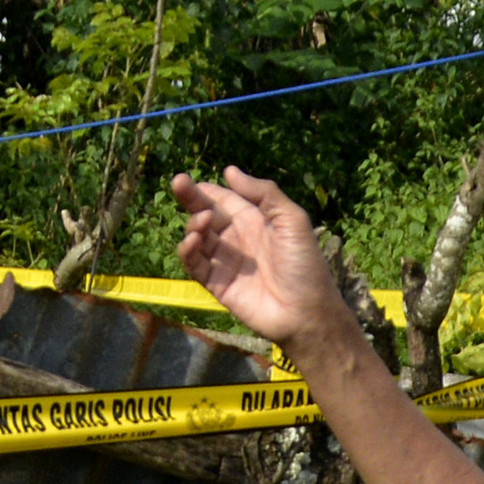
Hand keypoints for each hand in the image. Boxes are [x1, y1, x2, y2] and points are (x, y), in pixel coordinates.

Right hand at [169, 167, 348, 354]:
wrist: (306, 312)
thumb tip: (229, 171)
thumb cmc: (304, 264)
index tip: (189, 179)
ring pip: (198, 238)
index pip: (223, 199)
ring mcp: (225, 262)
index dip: (206, 189)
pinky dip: (188, 251)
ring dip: (194, 225)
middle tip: (178, 183)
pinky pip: (195, 265)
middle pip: (206, 214)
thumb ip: (263, 193)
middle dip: (191, 199)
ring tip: (203, 223)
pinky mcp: (216, 284)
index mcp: (254, 220)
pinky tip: (193, 241)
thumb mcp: (292, 220)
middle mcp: (237, 238)